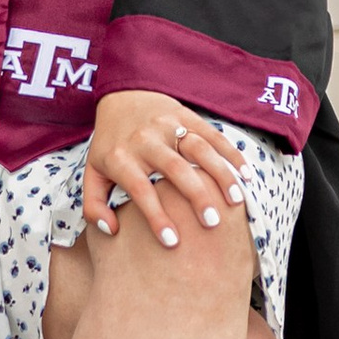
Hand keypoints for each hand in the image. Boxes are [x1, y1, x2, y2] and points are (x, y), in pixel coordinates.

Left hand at [80, 90, 243, 248]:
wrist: (122, 96)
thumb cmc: (110, 146)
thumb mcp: (92, 173)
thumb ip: (94, 206)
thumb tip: (112, 230)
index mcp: (120, 157)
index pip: (141, 189)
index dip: (156, 217)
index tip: (173, 242)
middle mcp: (145, 139)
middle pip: (175, 169)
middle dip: (195, 196)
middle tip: (211, 223)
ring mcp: (168, 125)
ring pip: (199, 150)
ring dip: (220, 175)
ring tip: (236, 201)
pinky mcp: (187, 115)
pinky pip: (213, 135)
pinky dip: (232, 154)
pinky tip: (246, 175)